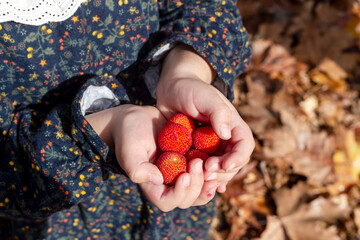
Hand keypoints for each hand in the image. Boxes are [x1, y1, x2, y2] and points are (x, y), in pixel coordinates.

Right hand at [85, 104, 215, 210]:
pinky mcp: (190, 163)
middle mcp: (169, 185)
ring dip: (207, 180)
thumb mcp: (129, 150)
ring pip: (200, 190)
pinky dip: (212, 170)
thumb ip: (137, 169)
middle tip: (198, 163)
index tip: (185, 175)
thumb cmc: (130, 135)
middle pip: (188, 198)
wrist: (138, 119)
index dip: (179, 193)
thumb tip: (157, 180)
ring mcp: (181, 175)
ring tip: (212, 164)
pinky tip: (218, 160)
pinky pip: (205, 173)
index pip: (168, 201)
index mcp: (153, 187)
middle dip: (196, 184)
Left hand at [156, 44, 254, 192]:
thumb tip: (226, 134)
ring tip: (200, 180)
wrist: (171, 89)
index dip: (238, 158)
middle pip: (234, 162)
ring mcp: (211, 147)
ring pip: (220, 169)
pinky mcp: (197, 152)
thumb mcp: (204, 96)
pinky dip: (204, 178)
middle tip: (207, 174)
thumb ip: (218, 112)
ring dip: (213, 177)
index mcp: (232, 124)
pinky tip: (200, 187)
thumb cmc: (190, 88)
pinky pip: (204, 169)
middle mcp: (224, 138)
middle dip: (223, 171)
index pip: (245, 144)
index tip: (224, 165)